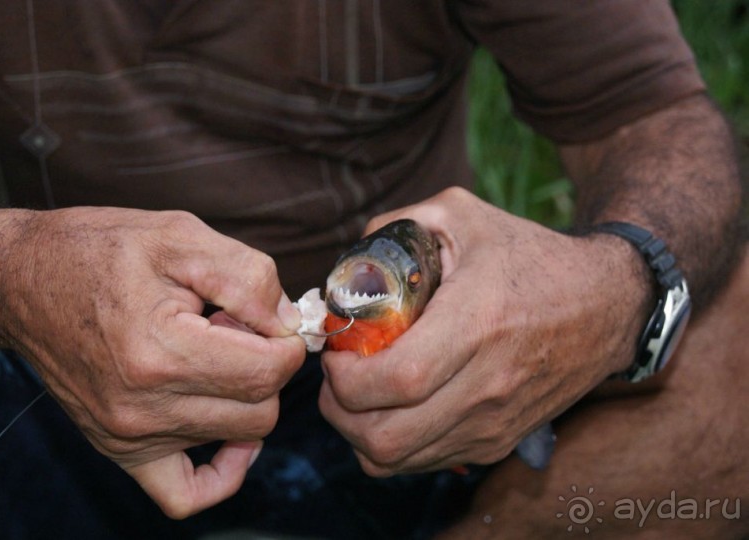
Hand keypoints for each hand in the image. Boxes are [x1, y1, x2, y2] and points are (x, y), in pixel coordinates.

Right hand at [0, 207, 304, 516]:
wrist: (22, 279)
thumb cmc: (100, 251)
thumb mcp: (181, 237)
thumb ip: (249, 278)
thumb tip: (289, 324)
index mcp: (161, 352)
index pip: (269, 372)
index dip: (286, 341)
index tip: (268, 317)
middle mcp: (142, 407)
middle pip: (260, 409)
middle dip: (265, 365)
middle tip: (232, 328)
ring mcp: (127, 436)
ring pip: (236, 435)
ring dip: (241, 395)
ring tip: (207, 353)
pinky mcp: (118, 449)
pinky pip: (185, 494)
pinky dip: (221, 470)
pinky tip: (228, 430)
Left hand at [319, 187, 650, 475]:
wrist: (607, 304)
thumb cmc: (532, 256)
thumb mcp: (463, 214)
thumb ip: (396, 225)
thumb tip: (348, 259)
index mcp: (477, 322)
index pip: (395, 379)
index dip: (346, 377)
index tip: (336, 352)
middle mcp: (488, 383)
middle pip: (387, 436)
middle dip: (339, 412)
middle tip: (338, 377)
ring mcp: (495, 421)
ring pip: (399, 459)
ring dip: (359, 432)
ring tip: (358, 395)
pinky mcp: (500, 440)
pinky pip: (426, 463)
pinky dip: (393, 445)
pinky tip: (392, 409)